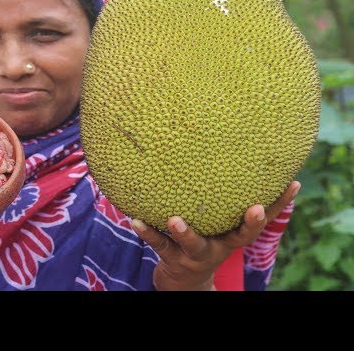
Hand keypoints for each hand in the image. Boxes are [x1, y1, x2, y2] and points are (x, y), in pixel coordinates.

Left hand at [131, 180, 300, 290]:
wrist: (183, 279)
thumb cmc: (202, 239)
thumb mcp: (216, 223)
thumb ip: (221, 196)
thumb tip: (227, 150)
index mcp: (232, 233)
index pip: (262, 217)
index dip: (280, 203)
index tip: (293, 183)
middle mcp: (220, 245)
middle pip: (239, 237)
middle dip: (249, 223)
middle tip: (254, 208)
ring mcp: (196, 254)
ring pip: (193, 243)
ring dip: (184, 232)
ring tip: (174, 219)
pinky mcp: (173, 259)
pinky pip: (159, 244)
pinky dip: (147, 232)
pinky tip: (134, 220)